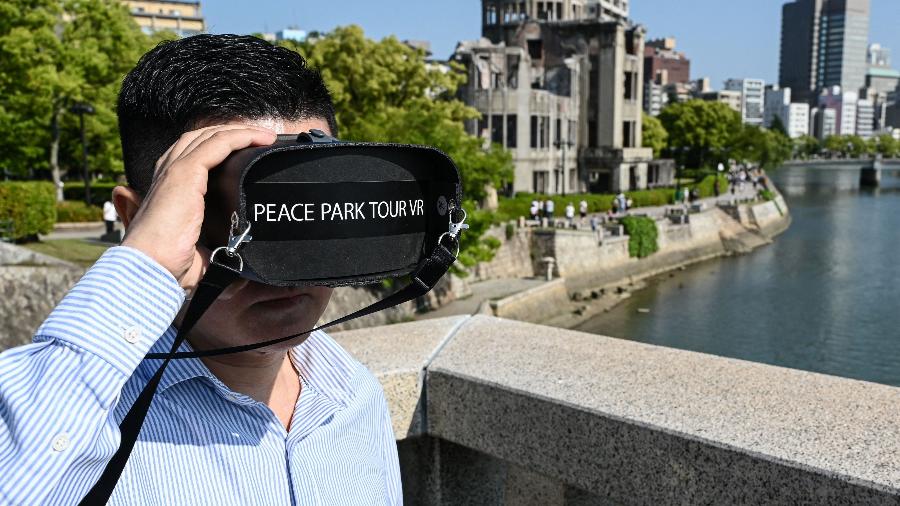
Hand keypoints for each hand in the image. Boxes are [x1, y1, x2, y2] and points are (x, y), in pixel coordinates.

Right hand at [122, 125, 275, 290]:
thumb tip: (236, 280)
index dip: (218, 149)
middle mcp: (167, 176)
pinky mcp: (183, 174)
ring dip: (239, 131)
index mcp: (168, 192)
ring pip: (209, 137)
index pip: (191, 157)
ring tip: (264, 135)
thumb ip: (214, 258)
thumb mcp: (198, 259)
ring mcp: (174, 172)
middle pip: (199, 140)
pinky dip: (239, 136)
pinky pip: (216, 144)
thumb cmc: (168, 269)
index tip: (247, 153)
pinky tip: (259, 138)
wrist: (150, 271)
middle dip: (230, 134)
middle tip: (260, 139)